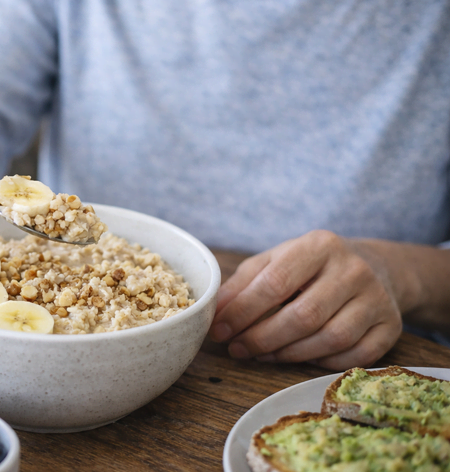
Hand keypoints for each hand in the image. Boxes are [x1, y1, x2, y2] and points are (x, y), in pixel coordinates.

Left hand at [208, 230, 402, 369]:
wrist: (373, 266)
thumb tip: (217, 315)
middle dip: (263, 337)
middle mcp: (353, 269)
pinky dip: (321, 362)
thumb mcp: (275, 261)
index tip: (220, 330)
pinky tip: (298, 357)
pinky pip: (354, 356)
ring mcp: (377, 298)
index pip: (275, 283)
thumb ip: (243, 284)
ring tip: (261, 354)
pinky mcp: (390, 326)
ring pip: (331, 338)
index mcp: (319, 245)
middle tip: (238, 349)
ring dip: (288, 354)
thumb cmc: (310, 266)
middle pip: (304, 315)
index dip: (243, 311)